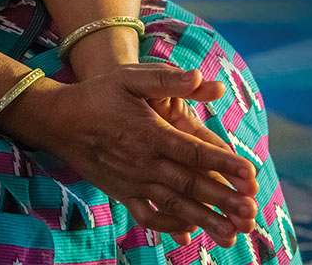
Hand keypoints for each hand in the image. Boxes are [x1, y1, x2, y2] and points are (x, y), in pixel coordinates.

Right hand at [6, 64, 257, 245]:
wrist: (59, 120)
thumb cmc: (100, 93)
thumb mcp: (132, 76)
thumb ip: (168, 80)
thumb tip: (202, 78)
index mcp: (150, 133)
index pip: (195, 152)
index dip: (224, 164)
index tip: (251, 174)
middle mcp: (143, 162)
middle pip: (189, 185)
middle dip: (223, 200)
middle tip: (252, 213)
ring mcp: (131, 182)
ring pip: (174, 206)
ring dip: (204, 220)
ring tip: (232, 235)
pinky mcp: (121, 193)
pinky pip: (147, 216)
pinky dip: (169, 227)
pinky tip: (189, 233)